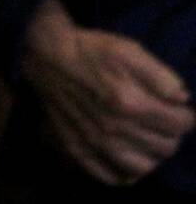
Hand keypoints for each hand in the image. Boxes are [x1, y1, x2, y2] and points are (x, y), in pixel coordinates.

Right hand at [19, 0, 193, 184]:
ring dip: (152, 155)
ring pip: (144, 168)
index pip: (181, 124)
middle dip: (171, 134)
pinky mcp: (77, 150)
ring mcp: (94, 143)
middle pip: (166, 147)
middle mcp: (114, 129)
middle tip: (163, 122)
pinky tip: (128, 159)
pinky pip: (111, 177)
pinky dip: (126, 174)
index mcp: (130, 103)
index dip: (185, 115)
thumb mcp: (129, 50)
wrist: (45, 55)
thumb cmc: (90, 50)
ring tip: (148, 140)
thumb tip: (183, 99)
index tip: (178, 109)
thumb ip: (162, 76)